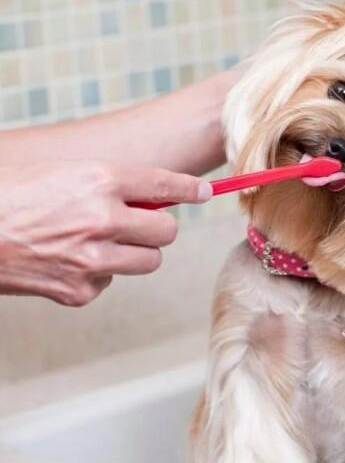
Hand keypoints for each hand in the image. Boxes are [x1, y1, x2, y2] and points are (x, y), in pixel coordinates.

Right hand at [0, 160, 212, 305]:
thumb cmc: (6, 196)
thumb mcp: (58, 172)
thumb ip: (105, 183)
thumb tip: (146, 197)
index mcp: (98, 180)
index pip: (164, 183)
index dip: (190, 189)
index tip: (205, 193)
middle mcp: (103, 219)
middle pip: (167, 231)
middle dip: (158, 227)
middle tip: (140, 224)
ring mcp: (93, 259)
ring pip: (150, 261)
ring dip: (136, 252)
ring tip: (102, 243)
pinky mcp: (80, 290)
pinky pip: (111, 282)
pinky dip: (99, 274)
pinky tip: (69, 262)